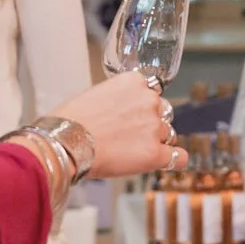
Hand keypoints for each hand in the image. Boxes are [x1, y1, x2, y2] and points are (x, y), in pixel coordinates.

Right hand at [47, 72, 184, 178]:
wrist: (66, 144)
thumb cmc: (70, 121)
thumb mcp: (95, 94)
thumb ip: (117, 99)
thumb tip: (121, 111)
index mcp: (135, 82)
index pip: (151, 91)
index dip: (142, 106)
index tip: (133, 115)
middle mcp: (149, 101)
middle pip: (162, 112)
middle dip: (150, 123)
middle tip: (130, 136)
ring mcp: (154, 128)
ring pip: (168, 134)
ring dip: (156, 141)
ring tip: (134, 151)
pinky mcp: (155, 154)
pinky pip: (178, 157)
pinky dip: (174, 160)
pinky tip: (168, 162)